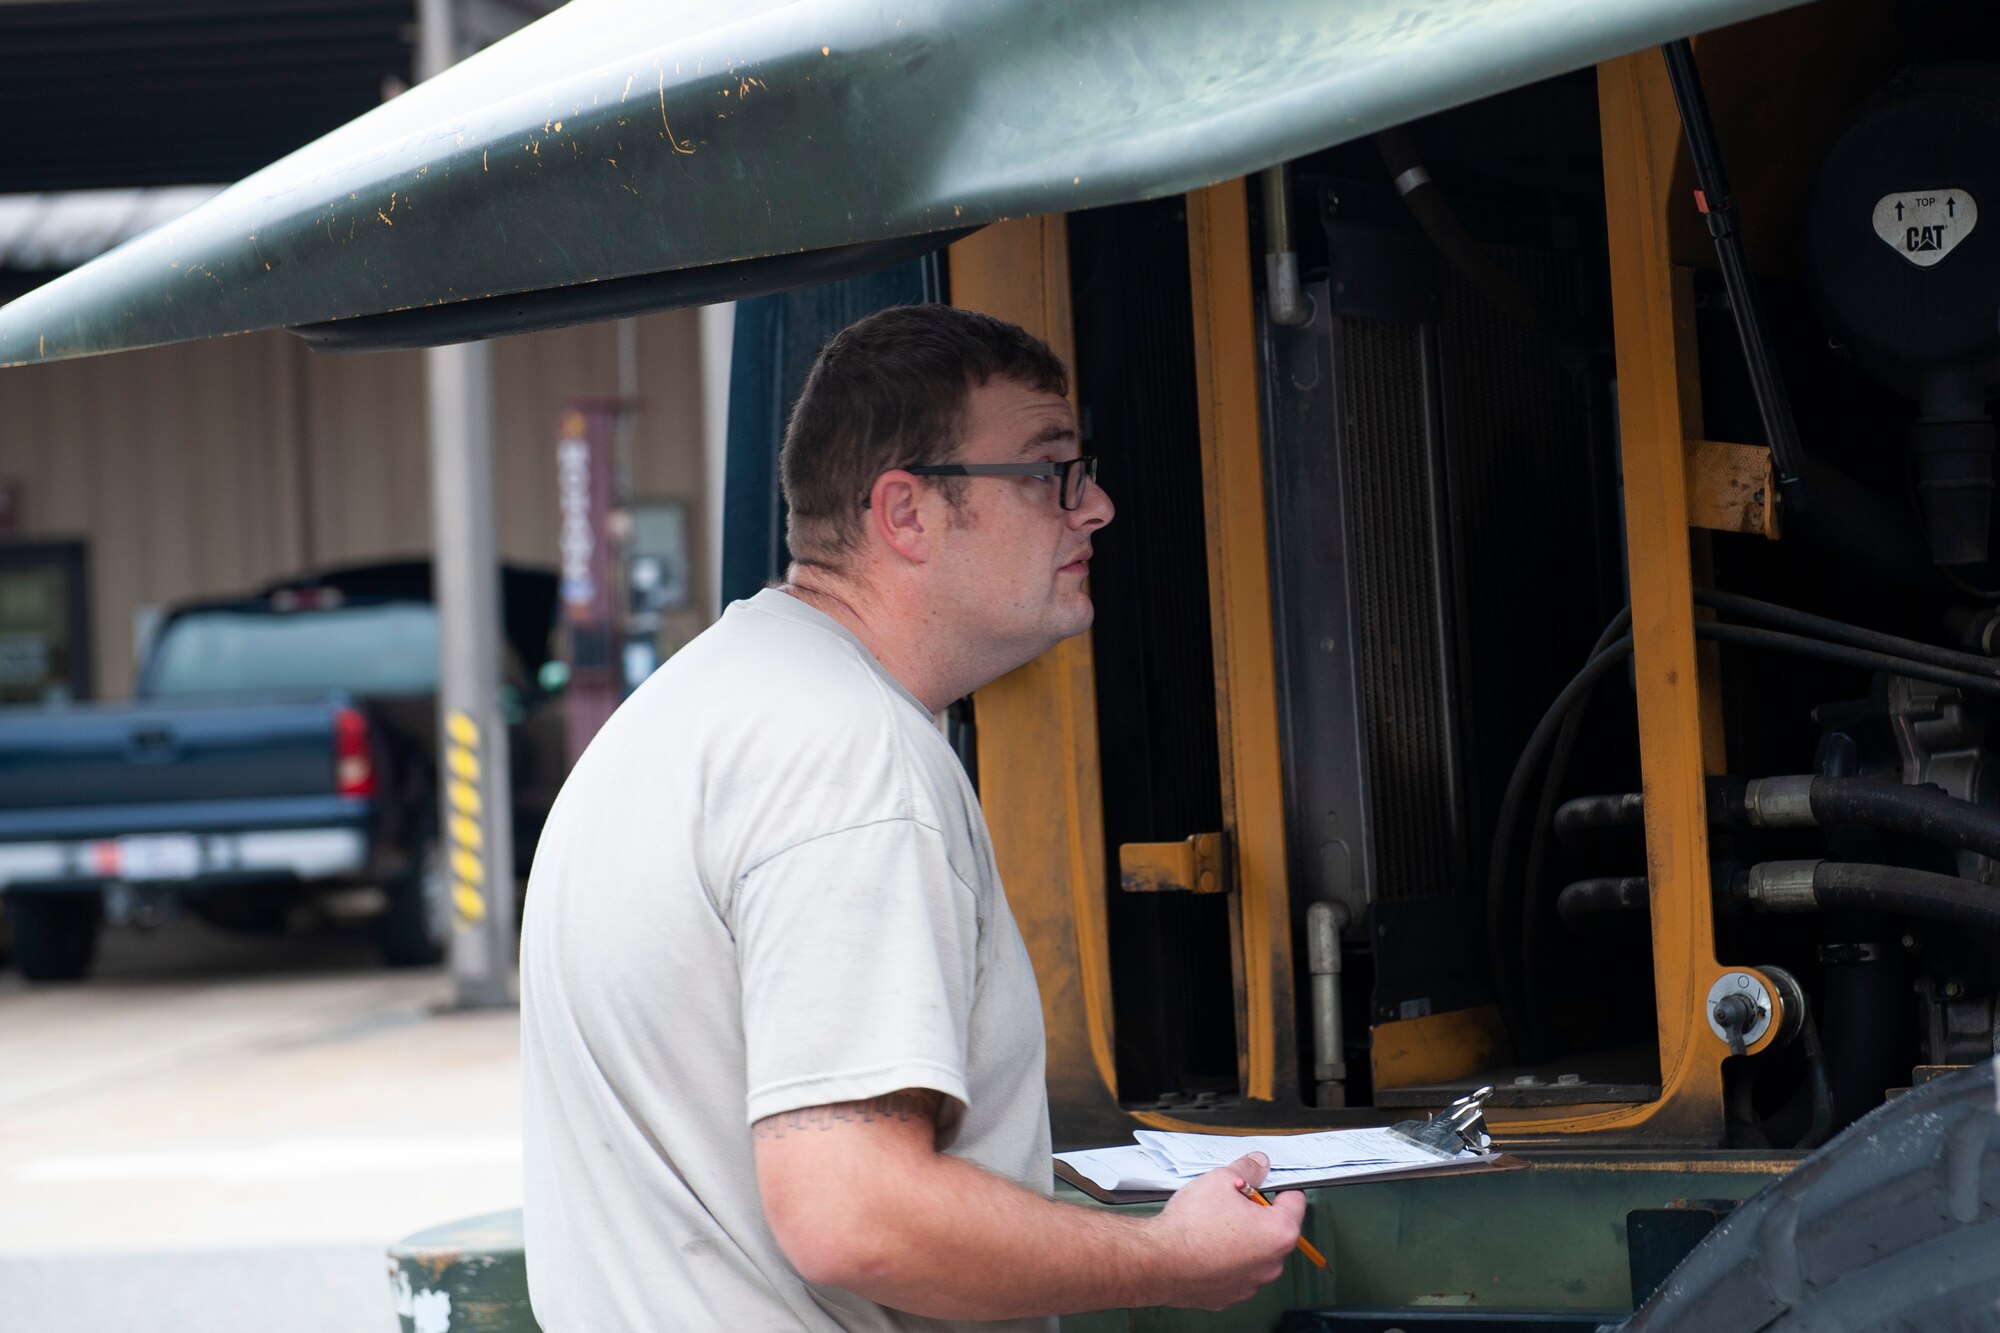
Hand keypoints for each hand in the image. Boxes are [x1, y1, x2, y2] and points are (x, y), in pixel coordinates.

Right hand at [1148, 1152, 1308, 1310]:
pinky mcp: (1229, 1296)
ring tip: (1212, 1226)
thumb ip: (1248, 1169)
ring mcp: (1250, 1284)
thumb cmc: (1191, 1226)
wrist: (1158, 1261)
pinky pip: (1234, 1272)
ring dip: (1241, 1240)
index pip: (1296, 1201)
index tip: (1262, 1184)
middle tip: (1230, 1202)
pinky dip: (1224, 1260)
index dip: (1277, 1187)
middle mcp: (1271, 1264)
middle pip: (1274, 1229)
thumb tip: (1259, 1164)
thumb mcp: (1222, 1180)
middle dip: (1256, 1214)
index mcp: (1279, 1233)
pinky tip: (1204, 1247)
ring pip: (1254, 1253)